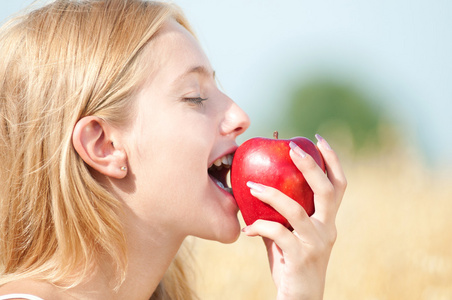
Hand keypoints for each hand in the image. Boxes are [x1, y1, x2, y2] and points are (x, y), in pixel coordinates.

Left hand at [242, 135, 345, 299]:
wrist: (300, 298)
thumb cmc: (291, 263)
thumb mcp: (290, 235)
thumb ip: (281, 216)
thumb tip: (257, 190)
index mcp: (328, 220)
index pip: (338, 185)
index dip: (332, 161)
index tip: (318, 139)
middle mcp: (328, 229)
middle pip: (328, 191)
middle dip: (311, 166)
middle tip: (291, 149)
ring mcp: (316, 243)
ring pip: (297, 210)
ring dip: (272, 195)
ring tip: (251, 186)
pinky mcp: (302, 257)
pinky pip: (278, 234)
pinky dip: (260, 227)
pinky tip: (248, 229)